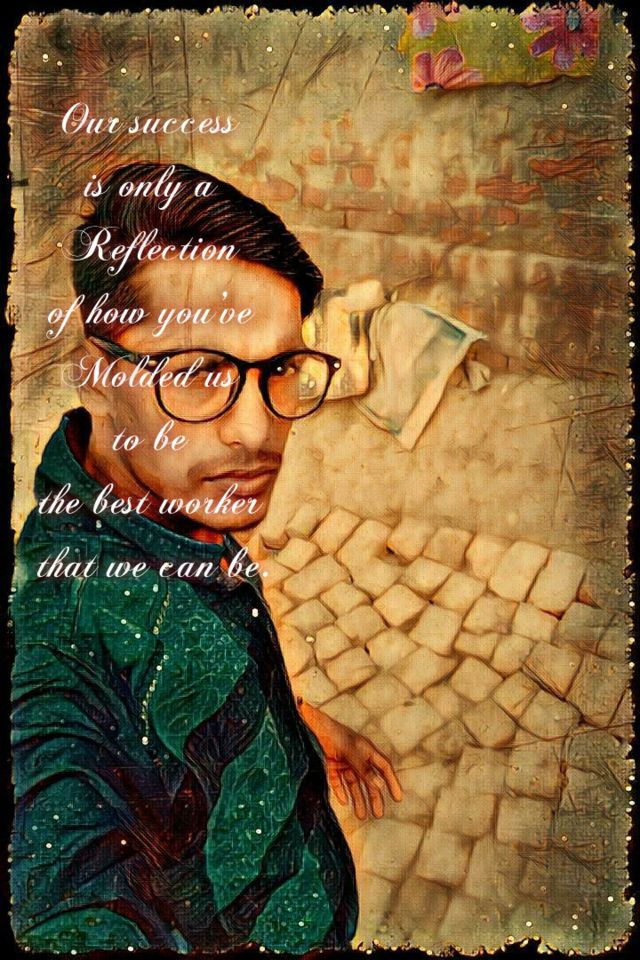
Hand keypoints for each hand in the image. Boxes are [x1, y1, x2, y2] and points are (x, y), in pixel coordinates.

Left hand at [297, 699, 402, 819]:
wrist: (313, 726)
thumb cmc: (335, 735)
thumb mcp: (352, 753)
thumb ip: (364, 770)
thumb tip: (379, 787)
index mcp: (367, 750)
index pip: (384, 768)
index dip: (392, 782)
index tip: (397, 798)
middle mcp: (357, 757)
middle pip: (369, 779)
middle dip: (374, 796)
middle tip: (378, 814)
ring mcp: (344, 761)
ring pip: (354, 783)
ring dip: (358, 799)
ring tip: (361, 816)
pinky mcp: (331, 765)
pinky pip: (338, 781)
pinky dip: (341, 791)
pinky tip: (344, 802)